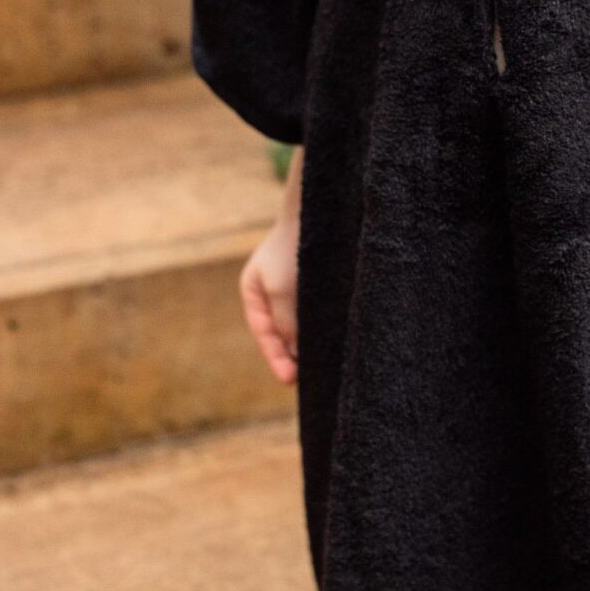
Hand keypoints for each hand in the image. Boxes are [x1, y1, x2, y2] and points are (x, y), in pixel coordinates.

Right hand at [239, 147, 301, 383]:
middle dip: (293, 356)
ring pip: (302, 323)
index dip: (277, 359)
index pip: (264, 333)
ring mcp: (295, 285)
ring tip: (324, 368)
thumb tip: (296, 353)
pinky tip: (336, 341)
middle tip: (309, 382)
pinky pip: (317, 311)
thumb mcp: (283, 290)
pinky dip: (323, 327)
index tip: (290, 380)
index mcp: (253, 291)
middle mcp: (272, 290)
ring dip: (311, 343)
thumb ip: (286, 323)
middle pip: (282, 332)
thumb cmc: (293, 247)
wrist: (320, 207)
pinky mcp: (317, 281)